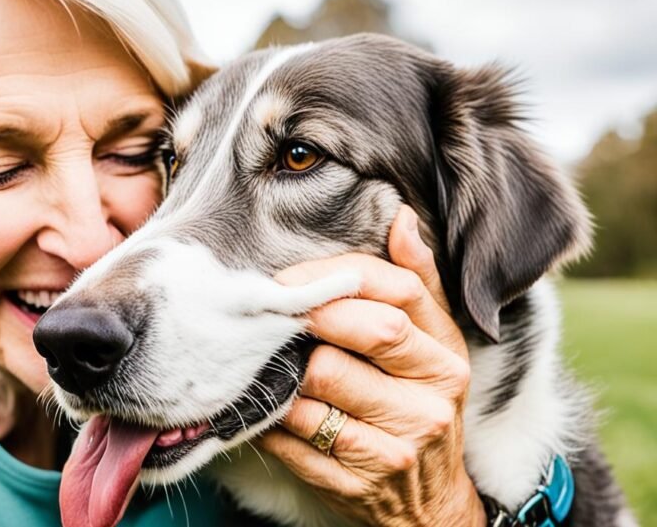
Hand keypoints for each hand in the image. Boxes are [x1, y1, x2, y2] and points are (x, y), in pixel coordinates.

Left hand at [259, 206, 484, 526]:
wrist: (430, 507)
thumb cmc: (418, 407)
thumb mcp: (433, 348)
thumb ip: (417, 284)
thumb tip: (399, 218)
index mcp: (446, 359)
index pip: (396, 297)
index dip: (335, 278)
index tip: (291, 278)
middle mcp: (429, 402)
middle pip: (362, 334)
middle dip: (310, 317)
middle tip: (274, 314)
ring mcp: (392, 448)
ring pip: (318, 384)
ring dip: (284, 369)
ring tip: (274, 362)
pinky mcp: (353, 484)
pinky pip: (290, 435)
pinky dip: (270, 416)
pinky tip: (270, 407)